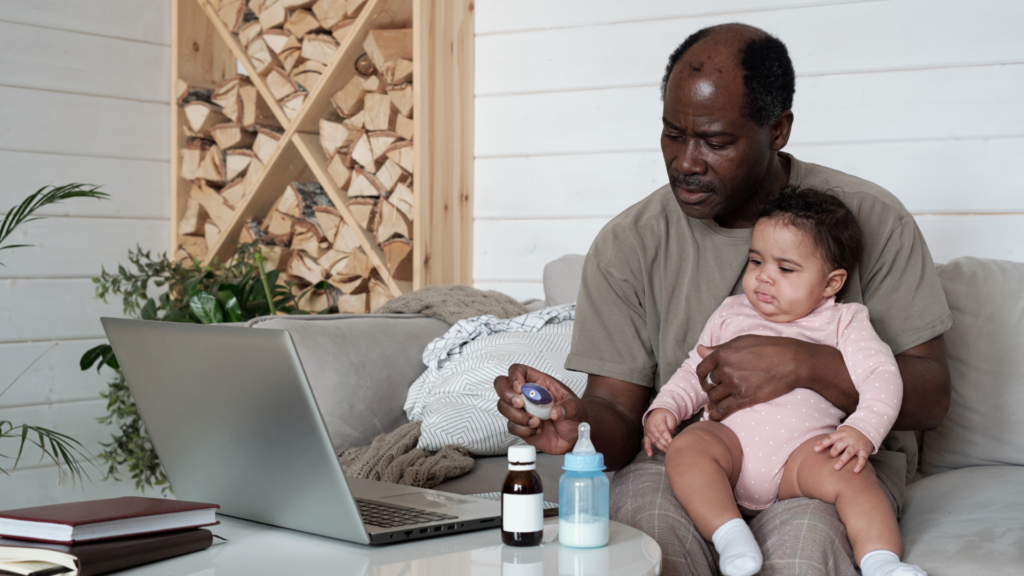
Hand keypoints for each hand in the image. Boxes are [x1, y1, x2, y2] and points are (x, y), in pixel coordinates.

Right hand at [495, 363, 586, 455]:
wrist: (575, 437)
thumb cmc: (575, 417)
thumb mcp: (577, 408)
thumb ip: (569, 408)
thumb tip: (555, 412)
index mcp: (539, 383)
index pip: (518, 370)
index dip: (514, 376)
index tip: (520, 388)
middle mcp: (527, 395)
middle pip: (502, 385)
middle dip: (507, 394)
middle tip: (520, 404)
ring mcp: (522, 410)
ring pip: (503, 406)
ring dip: (516, 415)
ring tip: (536, 422)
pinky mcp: (521, 426)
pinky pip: (511, 426)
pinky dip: (522, 429)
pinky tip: (535, 430)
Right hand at [643, 408, 677, 455]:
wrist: (658, 411)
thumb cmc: (666, 415)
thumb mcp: (671, 418)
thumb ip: (671, 427)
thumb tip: (670, 438)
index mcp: (656, 421)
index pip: (662, 431)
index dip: (667, 438)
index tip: (672, 443)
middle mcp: (650, 426)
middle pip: (658, 437)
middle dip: (665, 444)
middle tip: (672, 449)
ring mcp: (647, 431)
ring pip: (654, 441)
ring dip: (660, 447)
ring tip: (667, 452)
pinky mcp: (646, 434)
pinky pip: (646, 443)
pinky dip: (647, 449)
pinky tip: (650, 455)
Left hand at [696, 335, 812, 420]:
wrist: (792, 360)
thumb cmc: (768, 348)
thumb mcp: (742, 342)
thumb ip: (719, 348)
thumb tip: (699, 349)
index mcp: (723, 353)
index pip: (701, 369)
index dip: (702, 376)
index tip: (707, 380)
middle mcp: (726, 369)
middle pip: (707, 384)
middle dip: (709, 389)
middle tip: (715, 392)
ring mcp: (735, 384)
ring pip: (714, 398)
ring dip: (713, 402)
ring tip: (716, 404)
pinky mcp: (745, 398)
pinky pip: (723, 410)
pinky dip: (716, 415)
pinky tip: (715, 416)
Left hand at [815, 426, 872, 471]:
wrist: (866, 429)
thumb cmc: (848, 434)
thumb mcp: (839, 433)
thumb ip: (829, 439)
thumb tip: (816, 445)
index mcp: (841, 433)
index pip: (831, 438)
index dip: (823, 443)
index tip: (815, 450)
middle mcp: (849, 438)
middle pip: (839, 445)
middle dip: (833, 452)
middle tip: (830, 458)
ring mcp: (857, 444)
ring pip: (849, 452)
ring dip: (842, 460)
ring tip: (836, 468)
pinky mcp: (865, 450)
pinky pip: (863, 458)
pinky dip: (860, 464)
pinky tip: (855, 471)